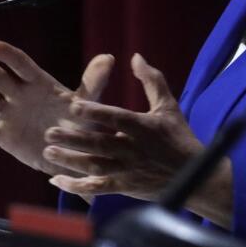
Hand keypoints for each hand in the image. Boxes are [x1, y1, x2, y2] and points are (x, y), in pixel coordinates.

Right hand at [0, 40, 113, 176]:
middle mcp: (21, 96)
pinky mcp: (5, 136)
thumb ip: (93, 82)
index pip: (23, 66)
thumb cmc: (79, 120)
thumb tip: (109, 57)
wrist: (73, 150)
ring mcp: (11, 115)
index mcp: (40, 84)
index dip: (9, 55)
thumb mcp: (87, 102)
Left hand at [42, 54, 232, 226]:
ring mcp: (128, 171)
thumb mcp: (168, 106)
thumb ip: (152, 80)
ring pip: (94, 167)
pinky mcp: (124, 188)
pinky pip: (96, 189)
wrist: (196, 176)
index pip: (116, 118)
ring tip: (49, 152)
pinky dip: (75, 186)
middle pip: (99, 145)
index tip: (73, 105)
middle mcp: (133, 150)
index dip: (95, 112)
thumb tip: (136, 57)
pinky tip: (55, 180)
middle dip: (74, 139)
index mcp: (143, 128)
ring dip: (70, 161)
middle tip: (50, 131)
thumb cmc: (179, 137)